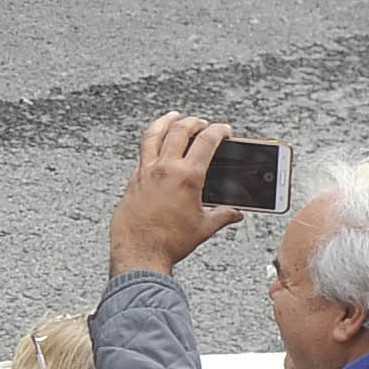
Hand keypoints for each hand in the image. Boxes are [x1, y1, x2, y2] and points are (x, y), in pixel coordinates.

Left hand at [109, 113, 250, 275]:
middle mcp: (165, 169)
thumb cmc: (169, 242)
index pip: (207, 141)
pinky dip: (152, 144)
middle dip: (195, 122)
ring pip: (154, 135)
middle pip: (180, 130)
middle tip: (203, 124)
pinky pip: (143, 153)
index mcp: (187, 176)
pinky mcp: (133, 180)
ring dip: (166, 122)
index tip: (224, 130)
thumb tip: (235, 213)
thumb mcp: (203, 227)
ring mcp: (146, 172)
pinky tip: (156, 146)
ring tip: (173, 116)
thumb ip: (223, 216)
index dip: (219, 131)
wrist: (139, 252)